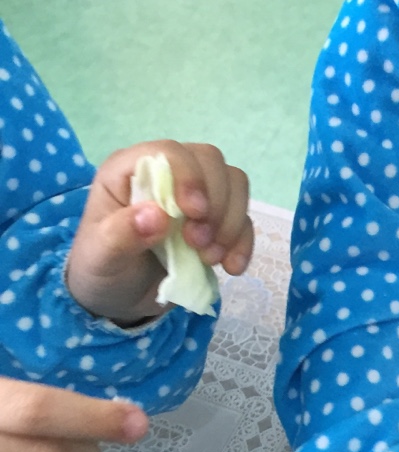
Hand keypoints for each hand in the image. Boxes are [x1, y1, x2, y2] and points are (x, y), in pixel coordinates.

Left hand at [67, 140, 252, 324]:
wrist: (118, 299)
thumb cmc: (100, 269)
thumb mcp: (100, 257)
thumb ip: (121, 235)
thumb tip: (157, 216)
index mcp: (130, 170)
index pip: (169, 152)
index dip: (189, 176)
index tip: (194, 213)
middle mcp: (166, 175)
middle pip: (210, 161)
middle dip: (215, 202)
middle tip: (198, 243)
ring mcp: (194, 196)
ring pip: (234, 184)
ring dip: (231, 221)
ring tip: (210, 257)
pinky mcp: (215, 221)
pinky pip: (243, 218)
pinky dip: (243, 242)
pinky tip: (232, 267)